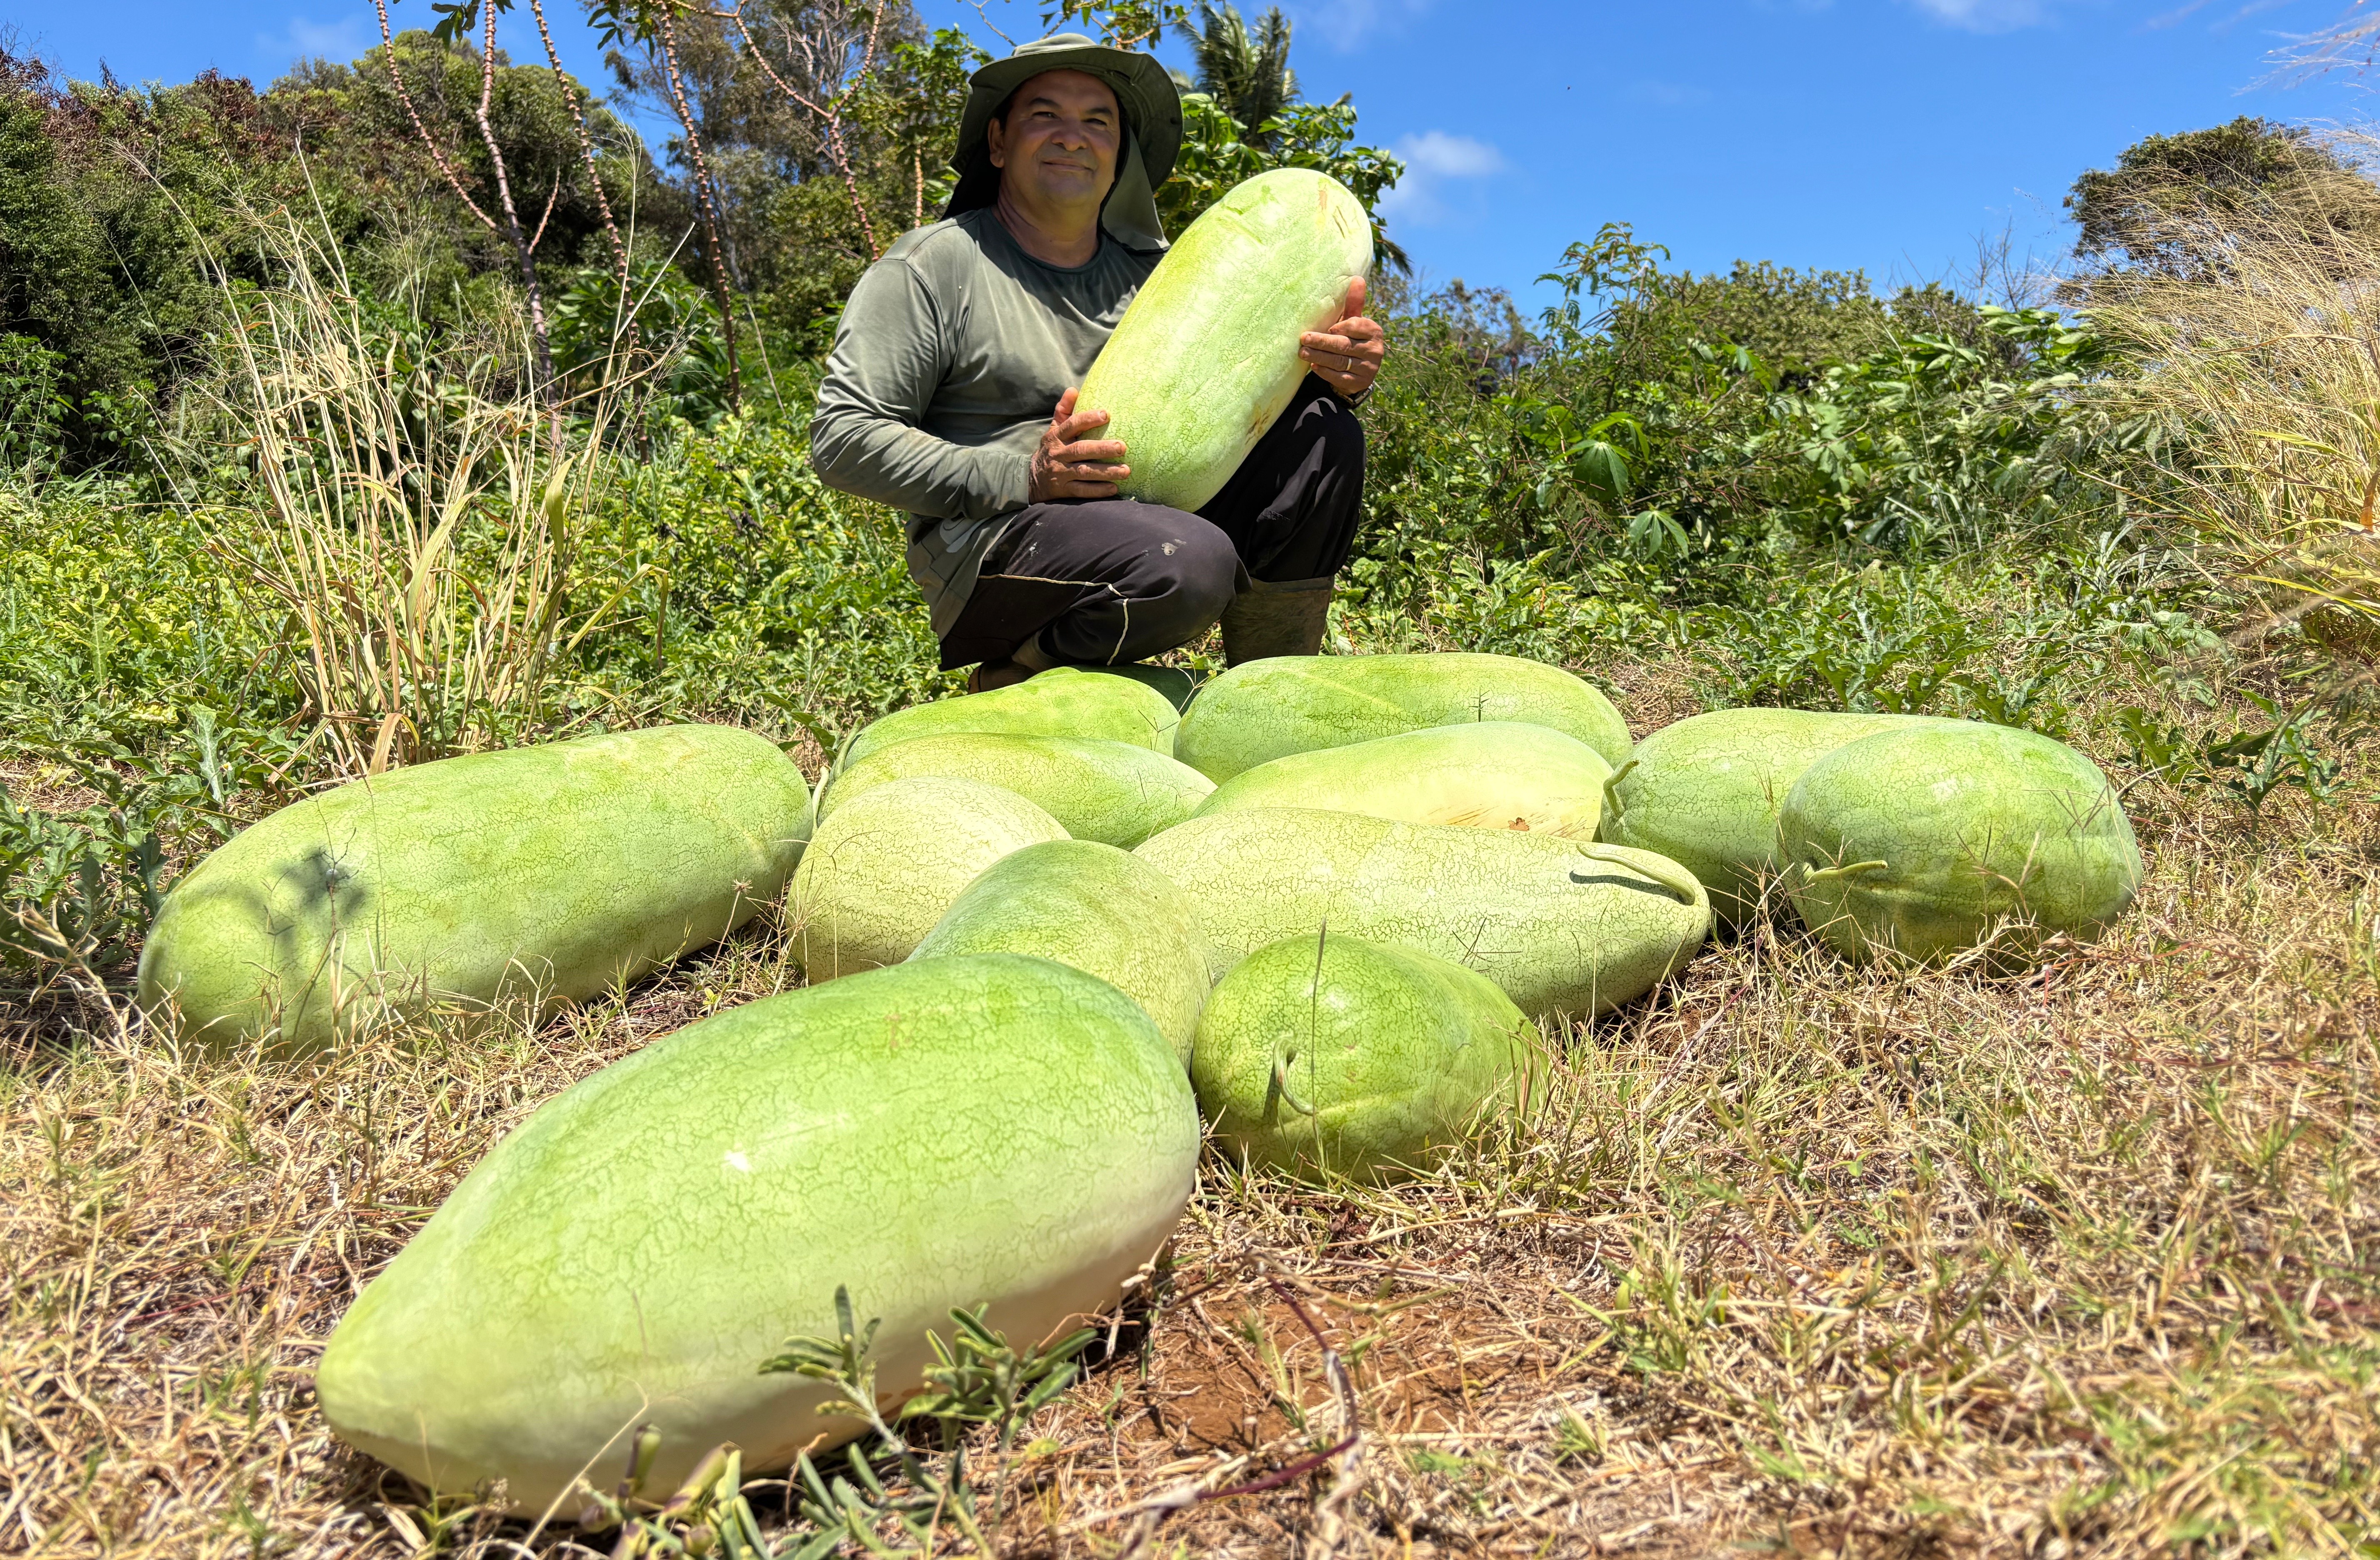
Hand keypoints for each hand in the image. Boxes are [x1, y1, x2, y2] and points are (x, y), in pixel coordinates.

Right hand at [1029, 388, 1129, 500]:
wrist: (1032, 479)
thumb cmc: (1051, 450)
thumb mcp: (1053, 430)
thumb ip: (1064, 411)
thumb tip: (1073, 390)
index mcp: (1056, 437)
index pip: (1072, 425)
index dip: (1088, 419)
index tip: (1106, 414)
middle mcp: (1058, 454)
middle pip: (1081, 450)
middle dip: (1102, 449)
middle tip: (1122, 447)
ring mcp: (1060, 473)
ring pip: (1084, 471)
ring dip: (1106, 472)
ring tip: (1126, 471)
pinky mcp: (1064, 490)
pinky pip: (1082, 490)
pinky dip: (1097, 490)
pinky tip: (1113, 488)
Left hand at [1299, 277, 1385, 399]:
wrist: (1360, 371)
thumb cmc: (1353, 339)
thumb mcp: (1354, 322)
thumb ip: (1354, 304)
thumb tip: (1357, 279)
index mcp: (1374, 331)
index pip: (1357, 326)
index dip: (1341, 327)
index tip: (1327, 327)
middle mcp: (1375, 350)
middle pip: (1344, 345)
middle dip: (1322, 342)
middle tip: (1304, 339)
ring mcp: (1368, 368)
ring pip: (1340, 361)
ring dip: (1319, 357)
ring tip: (1303, 352)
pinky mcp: (1360, 383)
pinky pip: (1340, 377)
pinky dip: (1325, 372)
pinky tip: (1314, 366)